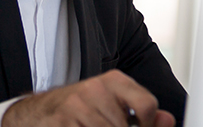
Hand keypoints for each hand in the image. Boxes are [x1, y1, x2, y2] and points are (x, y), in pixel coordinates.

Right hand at [3, 70, 175, 126]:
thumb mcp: (111, 103)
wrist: (34, 113)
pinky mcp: (61, 123)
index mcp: (113, 80)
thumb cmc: (77, 108)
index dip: (147, 124)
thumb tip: (168, 120)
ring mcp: (76, 107)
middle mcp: (95, 90)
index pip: (147, 104)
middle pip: (125, 125)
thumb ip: (140, 111)